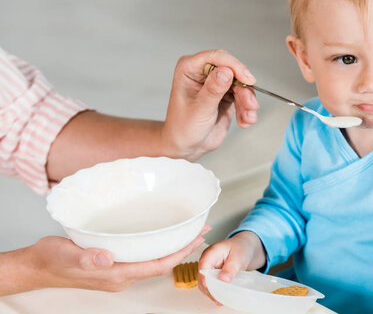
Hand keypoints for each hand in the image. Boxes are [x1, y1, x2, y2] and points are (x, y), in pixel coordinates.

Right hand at [17, 225, 209, 293]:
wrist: (36, 267)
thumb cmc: (50, 259)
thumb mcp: (67, 254)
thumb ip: (87, 257)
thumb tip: (106, 257)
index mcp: (116, 274)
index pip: (157, 265)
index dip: (180, 252)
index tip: (197, 238)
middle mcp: (121, 276)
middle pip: (160, 264)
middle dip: (182, 249)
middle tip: (200, 231)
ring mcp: (117, 272)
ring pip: (152, 261)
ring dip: (170, 248)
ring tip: (186, 232)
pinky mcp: (112, 266)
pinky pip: (141, 258)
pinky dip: (155, 248)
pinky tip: (158, 236)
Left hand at [162, 49, 259, 160]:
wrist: (187, 147)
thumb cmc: (183, 128)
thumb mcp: (199, 110)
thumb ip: (213, 90)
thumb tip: (226, 72)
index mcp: (189, 69)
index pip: (216, 57)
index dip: (234, 66)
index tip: (247, 80)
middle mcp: (204, 73)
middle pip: (233, 71)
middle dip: (244, 90)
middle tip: (250, 105)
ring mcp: (217, 83)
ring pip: (241, 85)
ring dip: (248, 102)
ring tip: (247, 118)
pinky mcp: (226, 95)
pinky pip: (243, 97)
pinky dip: (247, 109)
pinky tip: (244, 121)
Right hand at [198, 231, 265, 304]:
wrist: (245, 247)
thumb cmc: (241, 248)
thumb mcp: (239, 256)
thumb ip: (231, 267)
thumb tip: (223, 279)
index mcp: (211, 252)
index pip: (203, 266)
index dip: (205, 278)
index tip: (211, 288)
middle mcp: (207, 260)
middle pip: (202, 277)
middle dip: (209, 289)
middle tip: (218, 299)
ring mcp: (208, 268)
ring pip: (204, 283)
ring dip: (211, 292)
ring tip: (220, 300)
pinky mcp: (211, 274)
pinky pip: (210, 285)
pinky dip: (214, 291)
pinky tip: (221, 296)